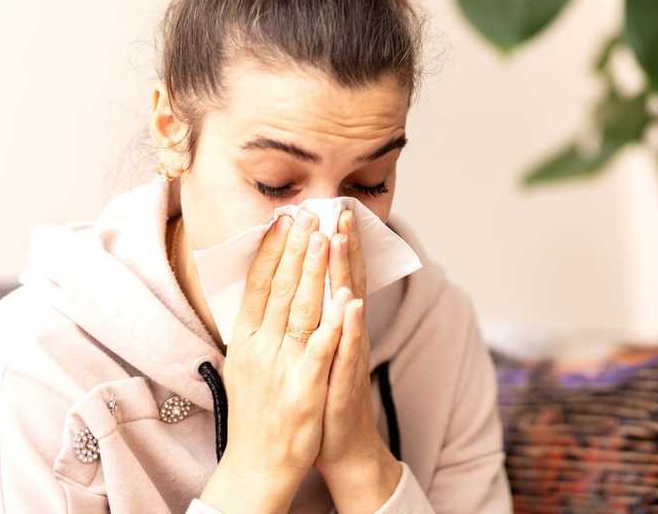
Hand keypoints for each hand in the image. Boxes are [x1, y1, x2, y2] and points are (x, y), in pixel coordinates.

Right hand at [213, 209, 345, 484]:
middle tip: (310, 212)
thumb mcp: (249, 360)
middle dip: (297, 249)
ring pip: (301, 313)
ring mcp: (282, 370)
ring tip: (326, 239)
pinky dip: (333, 328)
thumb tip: (263, 284)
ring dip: (314, 274)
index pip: (260, 284)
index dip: (273, 249)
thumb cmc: (259, 408)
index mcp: (247, 339)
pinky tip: (346, 302)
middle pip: (281, 290)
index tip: (286, 217)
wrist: (257, 465)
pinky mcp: (304, 392)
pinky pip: (320, 355)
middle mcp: (260, 349)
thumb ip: (257, 324)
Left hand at [314, 210, 395, 478]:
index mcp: (334, 326)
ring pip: (349, 308)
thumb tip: (303, 284)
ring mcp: (349, 356)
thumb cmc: (324, 398)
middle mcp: (347, 335)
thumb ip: (314, 318)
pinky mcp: (347, 383)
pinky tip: (353, 306)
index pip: (334, 276)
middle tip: (341, 209)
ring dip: (347, 272)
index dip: (331, 244)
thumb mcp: (316, 352)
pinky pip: (350, 351)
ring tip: (343, 239)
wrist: (342, 448)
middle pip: (346, 281)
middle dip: (343, 244)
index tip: (325, 209)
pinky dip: (353, 328)